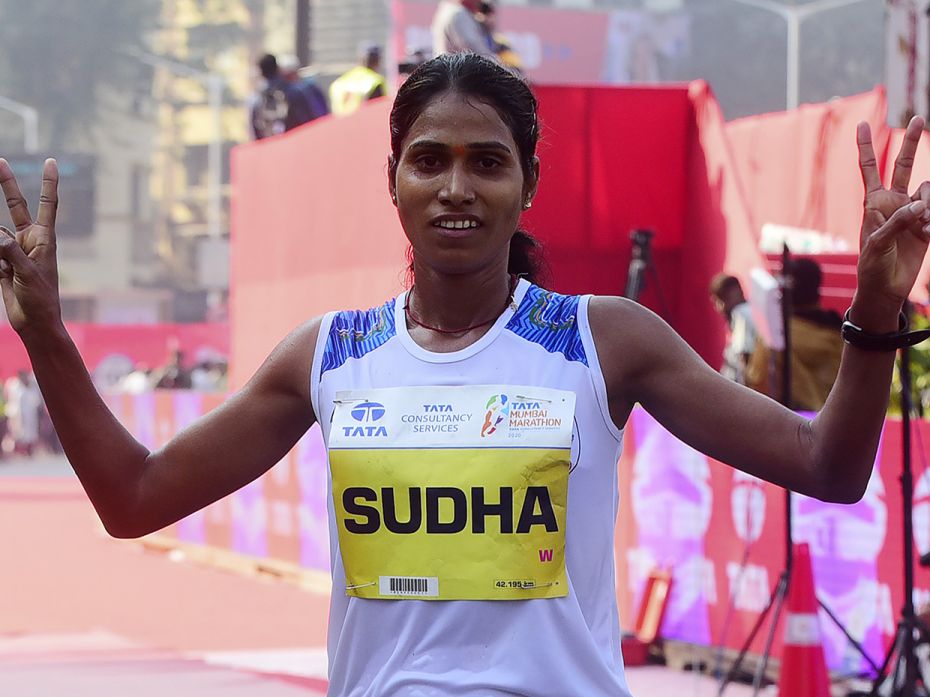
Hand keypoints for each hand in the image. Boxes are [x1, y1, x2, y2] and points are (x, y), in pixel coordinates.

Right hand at [0, 158, 61, 334]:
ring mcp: (14, 251)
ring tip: (8, 271)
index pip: (47, 204)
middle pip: (15, 207)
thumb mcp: (28, 273)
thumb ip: (9, 252)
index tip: (50, 162)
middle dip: (6, 185)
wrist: (34, 322)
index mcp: (45, 239)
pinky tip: (2, 276)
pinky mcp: (1, 263)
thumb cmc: (41, 298)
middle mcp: (29, 240)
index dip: (48, 183)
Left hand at [855, 116, 929, 329]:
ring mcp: (913, 212)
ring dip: (929, 204)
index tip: (862, 123)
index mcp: (874, 202)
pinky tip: (926, 235)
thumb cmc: (872, 265)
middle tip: (918, 118)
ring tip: (921, 226)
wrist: (886, 287)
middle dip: (912, 143)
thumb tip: (920, 204)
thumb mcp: (877, 243)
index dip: (866, 147)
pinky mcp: (928, 225)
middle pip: (904, 166)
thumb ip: (897, 221)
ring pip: (928, 190)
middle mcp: (894, 202)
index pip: (870, 169)